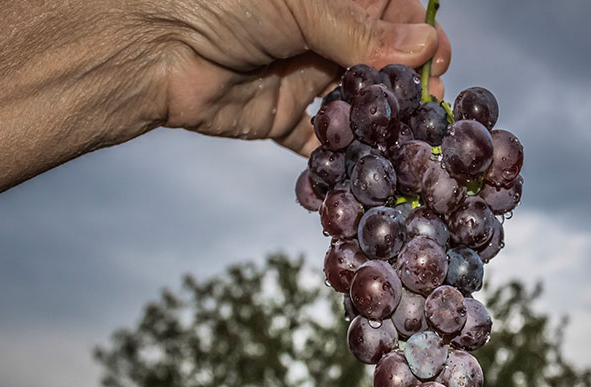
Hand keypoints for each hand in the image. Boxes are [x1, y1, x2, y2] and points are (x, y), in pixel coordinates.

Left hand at [157, 0, 451, 154]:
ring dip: (381, 121)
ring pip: (357, 103)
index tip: (436, 59)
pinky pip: (321, 141)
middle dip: (406, 83)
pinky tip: (363, 166)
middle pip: (380, 60)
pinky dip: (340, 155)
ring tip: (406, 138)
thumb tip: (424, 47)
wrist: (153, 47)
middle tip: (427, 105)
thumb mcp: (299, 4)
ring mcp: (303, 77)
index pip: (390, 13)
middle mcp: (321, 35)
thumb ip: (360, 31)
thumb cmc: (222, 2)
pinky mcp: (285, 118)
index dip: (418, 34)